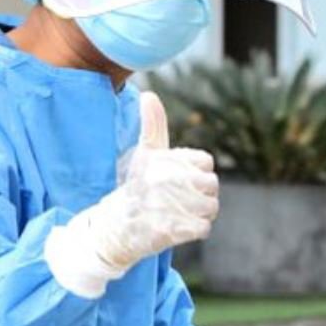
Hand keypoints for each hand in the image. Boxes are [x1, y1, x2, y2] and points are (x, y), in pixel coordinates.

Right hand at [90, 92, 219, 268]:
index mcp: (163, 160)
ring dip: (200, 213)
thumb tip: (149, 95)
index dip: (197, 172)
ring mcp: (168, 206)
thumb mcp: (144, 154)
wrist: (113, 228)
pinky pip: (204, 228)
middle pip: (212, 185)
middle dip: (201, 194)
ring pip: (211, 207)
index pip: (206, 162)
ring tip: (179, 212)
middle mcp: (165, 181)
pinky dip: (195, 230)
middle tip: (180, 199)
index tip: (178, 178)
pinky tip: (178, 226)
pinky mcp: (171, 231)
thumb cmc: (135, 187)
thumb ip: (153, 126)